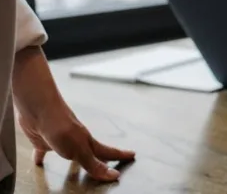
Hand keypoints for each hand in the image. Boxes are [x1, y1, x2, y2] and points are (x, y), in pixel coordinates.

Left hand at [12, 46, 134, 180]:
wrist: (39, 108)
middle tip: (111, 163)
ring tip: (77, 169)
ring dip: (76, 161)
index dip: (120, 155)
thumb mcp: (79, 149)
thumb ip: (93, 163)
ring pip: (71, 153)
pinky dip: (42, 157)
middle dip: (103, 158)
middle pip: (93, 153)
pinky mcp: (45, 140)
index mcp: (87, 143)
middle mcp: (77, 141)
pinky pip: (44, 151)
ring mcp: (61, 140)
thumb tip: (113, 175)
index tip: (132, 155)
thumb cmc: (60, 125)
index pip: (108, 152)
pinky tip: (39, 161)